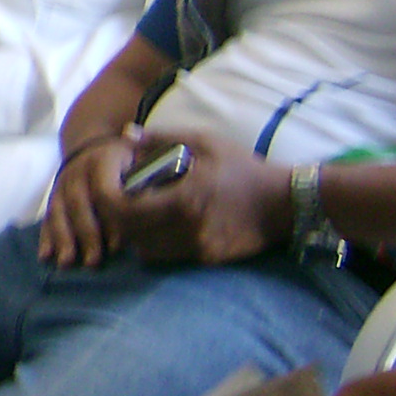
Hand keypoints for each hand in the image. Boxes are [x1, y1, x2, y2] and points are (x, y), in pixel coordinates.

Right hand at [38, 130, 137, 267]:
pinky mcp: (54, 194)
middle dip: (86, 234)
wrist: (95, 143)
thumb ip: (147, 177)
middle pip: (77, 203)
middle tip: (93, 262)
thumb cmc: (128, 158)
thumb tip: (152, 201)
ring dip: (62, 238)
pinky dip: (46, 236)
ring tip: (67, 263)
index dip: (111, 219)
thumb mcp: (141, 158)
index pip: (103, 190)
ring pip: (58, 210)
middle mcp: (78, 169)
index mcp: (103, 159)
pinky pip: (47, 215)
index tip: (119, 244)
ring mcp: (62, 182)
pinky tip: (46, 256)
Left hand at [100, 130, 289, 266]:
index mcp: (183, 200)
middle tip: (122, 200)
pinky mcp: (208, 260)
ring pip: (146, 251)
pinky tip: (166, 223)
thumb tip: (126, 135)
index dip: (109, 200)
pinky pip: (169, 257)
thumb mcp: (205, 143)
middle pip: (129, 234)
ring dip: (136, 234)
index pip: (124, 210)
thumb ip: (162, 138)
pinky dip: (158, 243)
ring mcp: (199, 249)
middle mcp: (188, 230)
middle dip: (118, 218)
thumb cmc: (243, 168)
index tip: (112, 187)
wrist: (286, 203)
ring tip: (143, 212)